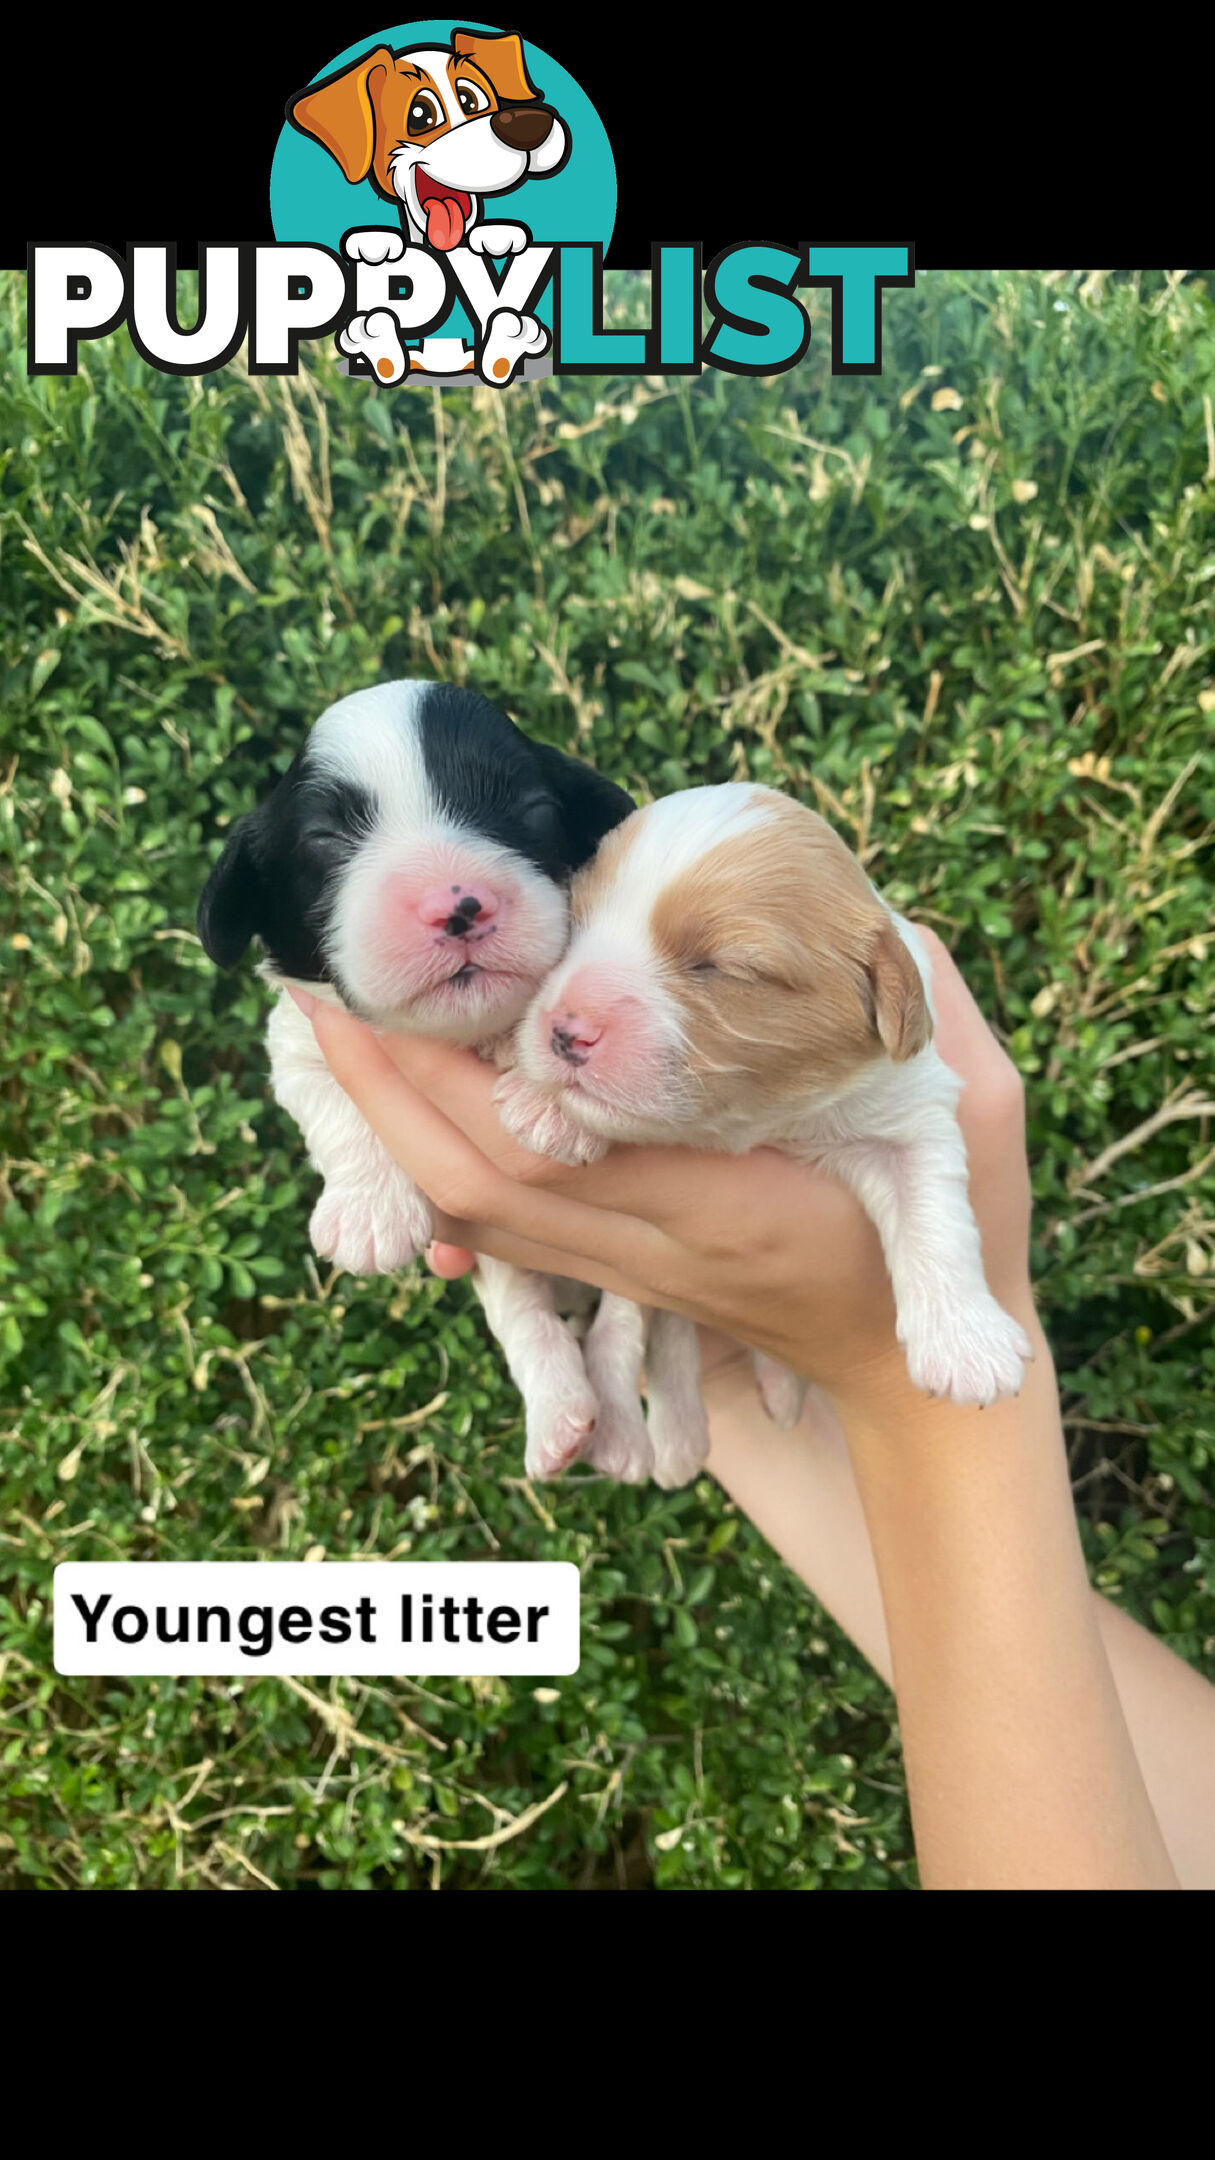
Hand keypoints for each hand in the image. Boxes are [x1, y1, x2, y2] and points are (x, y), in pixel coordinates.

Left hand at [286, 928, 1032, 1420]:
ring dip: (393, 1121)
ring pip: (472, 1207)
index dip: (445, 1083)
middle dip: (380, 1091)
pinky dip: (437, 1158)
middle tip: (313, 990)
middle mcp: (648, 1250)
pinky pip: (501, 1224)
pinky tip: (410, 1095)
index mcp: (713, 1212)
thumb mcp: (956, 1157)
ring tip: (341, 1024)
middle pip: (471, 1180)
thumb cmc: (931, 1257)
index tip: (383, 1001)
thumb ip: (940, 1045)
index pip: (541, 1156)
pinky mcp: (620, 1273)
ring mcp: (626, 1272)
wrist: (907, 1384)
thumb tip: (913, 932)